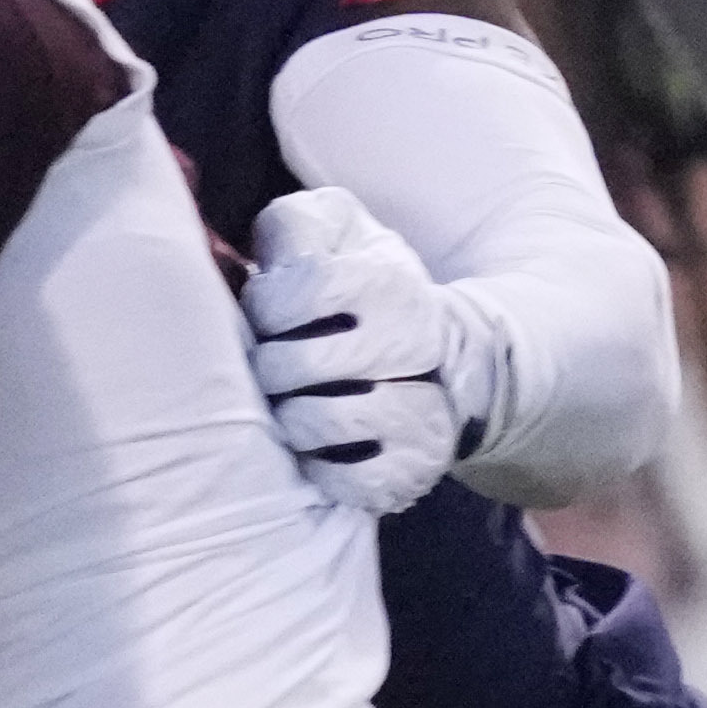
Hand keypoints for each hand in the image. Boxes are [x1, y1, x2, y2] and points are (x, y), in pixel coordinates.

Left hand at [244, 184, 468, 516]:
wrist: (441, 356)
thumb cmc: (357, 291)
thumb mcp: (337, 237)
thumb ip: (300, 226)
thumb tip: (274, 249)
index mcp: (388, 282)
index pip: (294, 292)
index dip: (264, 307)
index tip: (271, 314)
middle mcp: (417, 343)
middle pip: (297, 365)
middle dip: (270, 367)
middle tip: (277, 367)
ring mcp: (422, 412)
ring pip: (318, 421)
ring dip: (290, 417)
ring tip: (294, 406)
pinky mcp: (413, 469)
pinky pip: (348, 481)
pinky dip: (319, 470)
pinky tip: (318, 449)